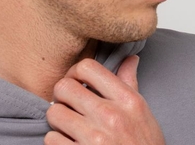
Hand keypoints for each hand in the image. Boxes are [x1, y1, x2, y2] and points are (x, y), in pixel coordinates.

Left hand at [45, 55, 164, 143]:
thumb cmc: (143, 144)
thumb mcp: (142, 112)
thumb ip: (129, 83)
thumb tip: (130, 58)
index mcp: (127, 100)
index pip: (87, 67)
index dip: (75, 71)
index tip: (76, 82)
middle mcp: (111, 116)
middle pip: (64, 87)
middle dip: (62, 95)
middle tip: (67, 103)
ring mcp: (95, 139)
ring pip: (54, 112)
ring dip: (57, 119)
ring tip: (68, 124)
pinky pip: (51, 139)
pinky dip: (56, 141)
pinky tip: (69, 142)